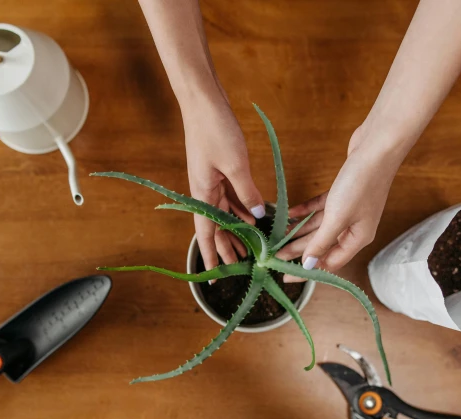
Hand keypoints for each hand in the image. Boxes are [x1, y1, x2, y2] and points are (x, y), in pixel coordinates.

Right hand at [183, 95, 264, 270]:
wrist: (203, 101)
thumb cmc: (215, 130)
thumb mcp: (236, 164)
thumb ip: (248, 192)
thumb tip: (258, 216)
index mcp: (202, 193)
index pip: (206, 233)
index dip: (211, 255)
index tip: (215, 276)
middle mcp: (204, 191)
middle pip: (216, 227)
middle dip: (227, 247)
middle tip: (240, 266)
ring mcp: (212, 181)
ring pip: (225, 213)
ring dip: (237, 230)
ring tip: (250, 248)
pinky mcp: (220, 170)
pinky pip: (231, 197)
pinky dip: (242, 209)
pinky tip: (254, 218)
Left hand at [277, 124, 401, 280]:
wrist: (377, 147)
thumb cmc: (361, 184)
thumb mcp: (338, 217)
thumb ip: (321, 242)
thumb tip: (309, 265)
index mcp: (358, 238)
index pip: (330, 262)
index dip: (308, 270)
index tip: (287, 276)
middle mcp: (355, 226)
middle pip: (322, 244)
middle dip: (298, 250)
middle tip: (275, 256)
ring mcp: (349, 209)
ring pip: (319, 226)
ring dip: (299, 231)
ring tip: (277, 237)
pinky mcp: (343, 192)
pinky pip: (321, 207)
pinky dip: (306, 211)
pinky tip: (290, 213)